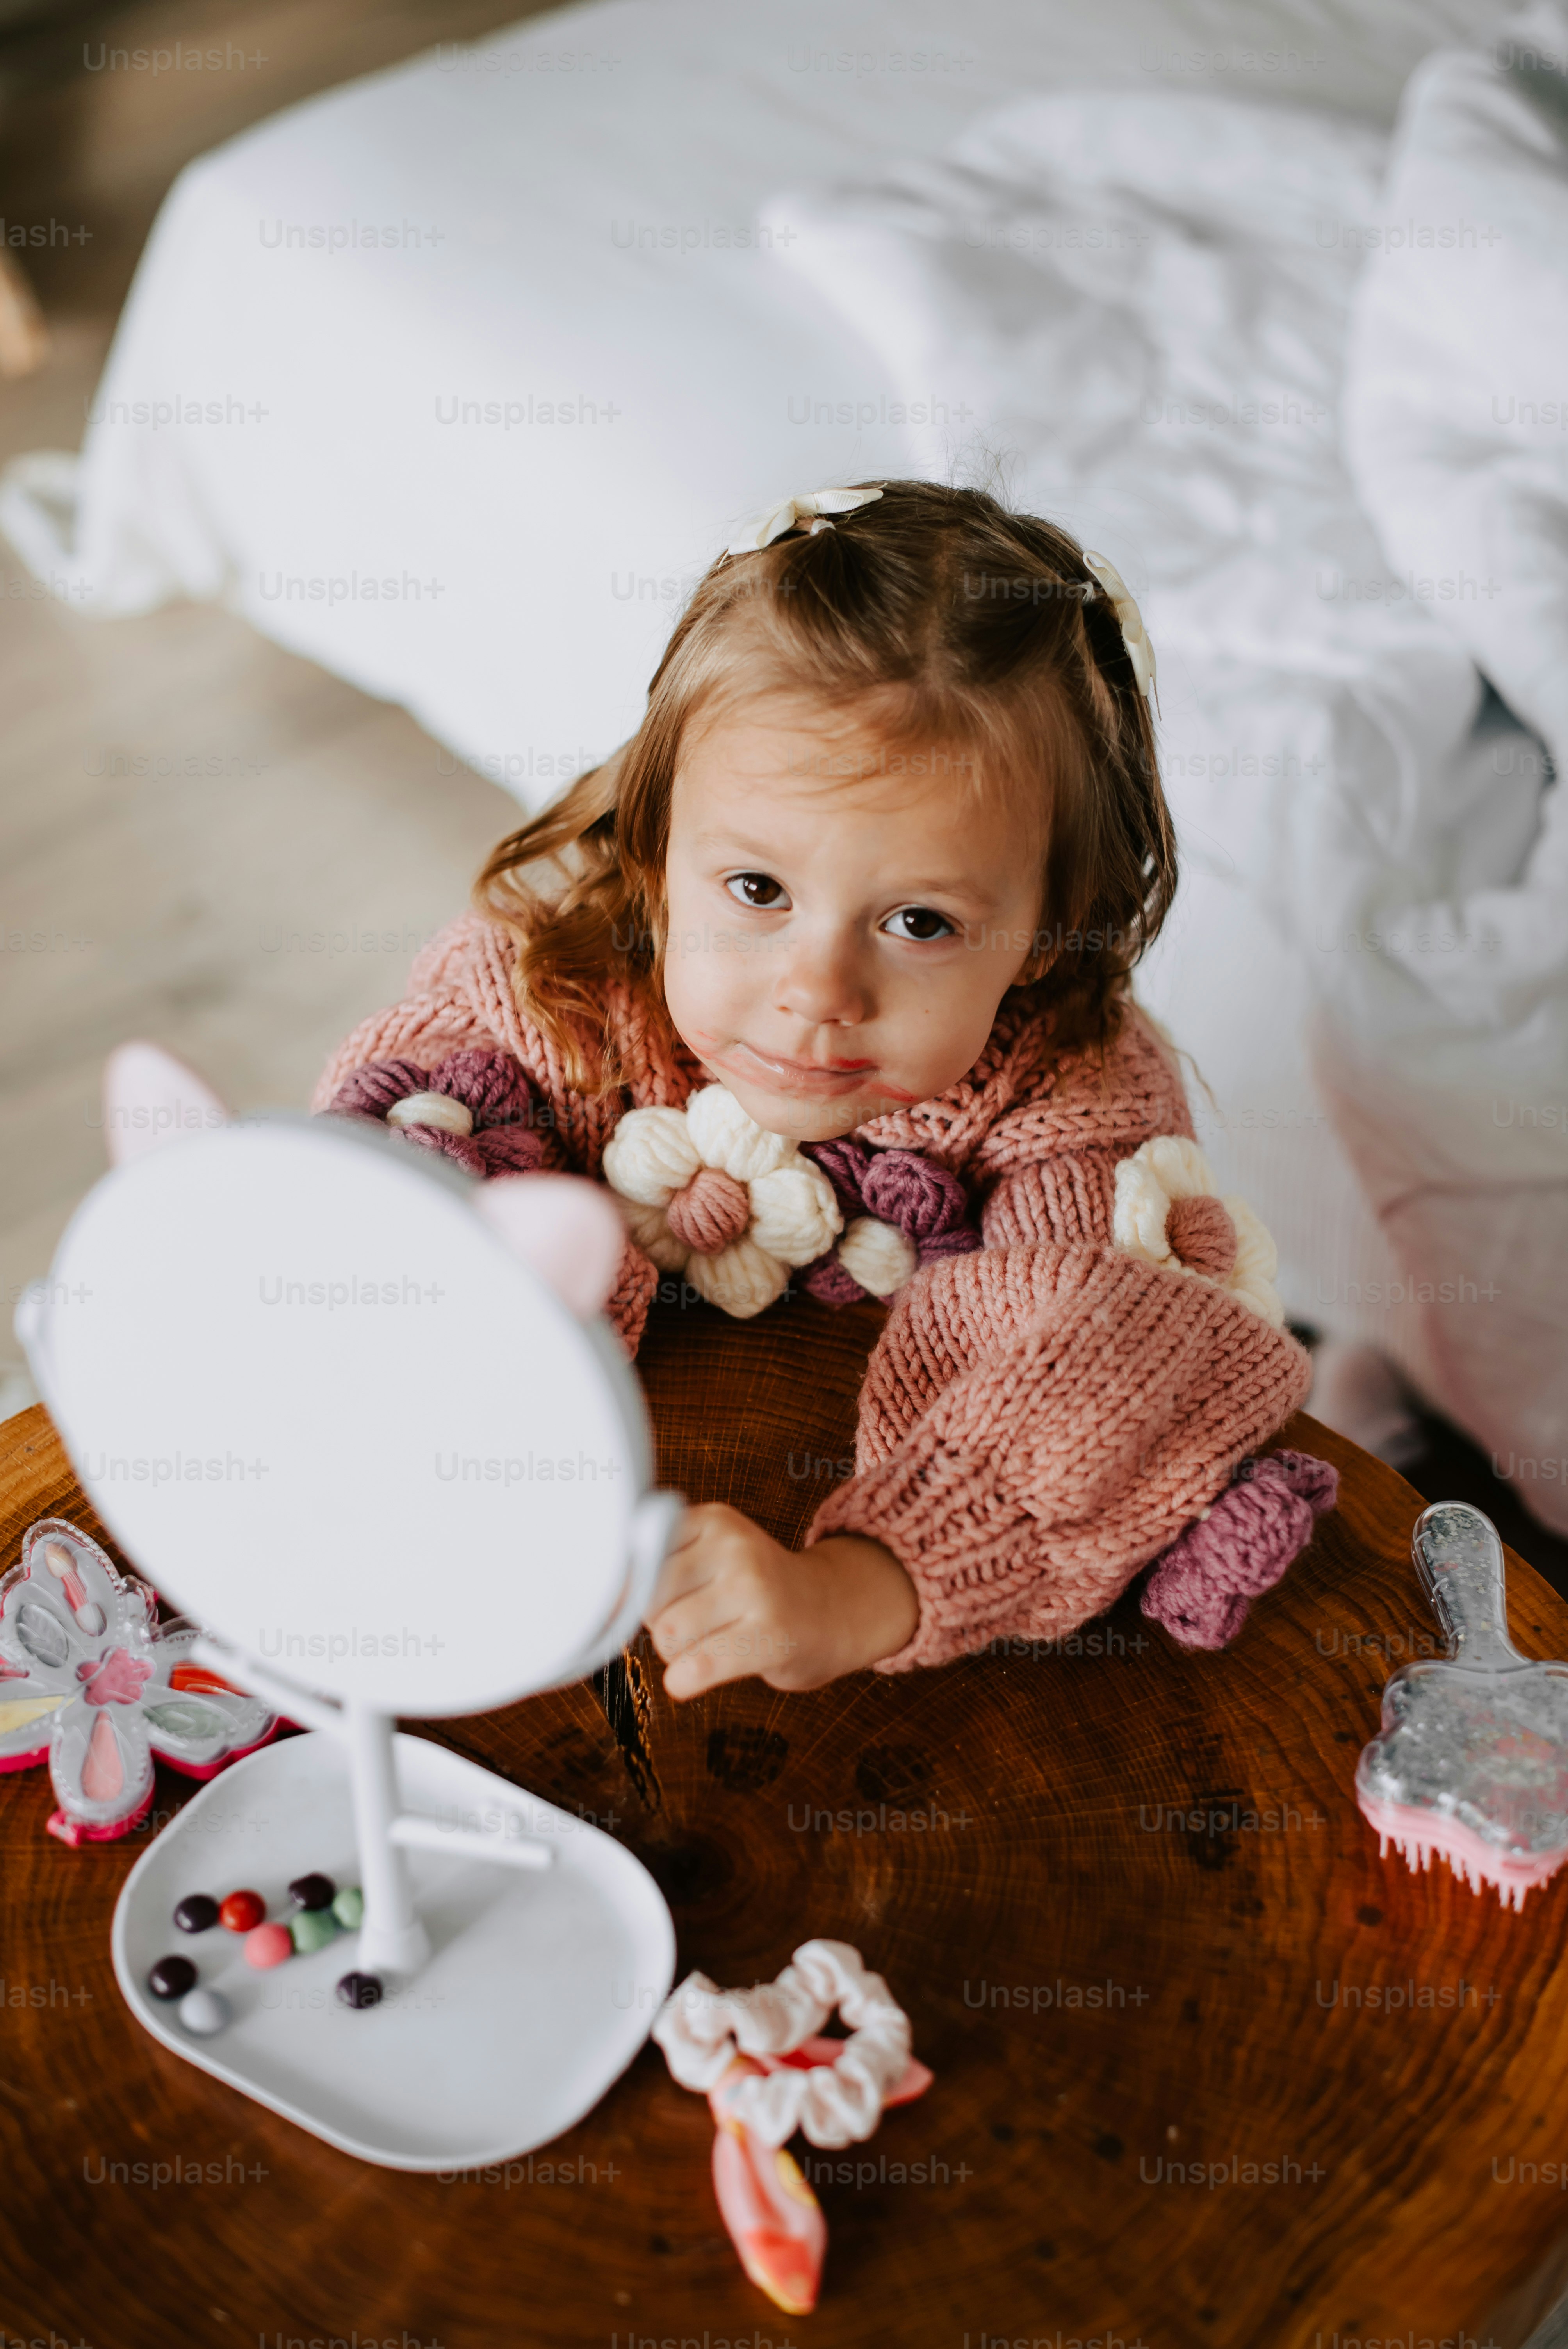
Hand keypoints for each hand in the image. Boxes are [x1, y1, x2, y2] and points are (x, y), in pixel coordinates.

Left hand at [644, 1503, 919, 1699]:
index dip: (643, 1592)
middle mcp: (736, 1547)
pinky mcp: (769, 1637)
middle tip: (699, 1624)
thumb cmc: (754, 1589)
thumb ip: (660, 1564)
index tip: (669, 1599)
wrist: (832, 1611)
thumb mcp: (713, 1553)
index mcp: (715, 1520)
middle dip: (661, 1624)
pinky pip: (696, 1669)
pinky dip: (684, 1682)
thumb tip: (605, 1603)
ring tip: (709, 1645)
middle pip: (650, 1602)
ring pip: (668, 1638)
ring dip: (677, 1655)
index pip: (640, 1561)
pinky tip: (693, 1679)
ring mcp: (754, 1590)